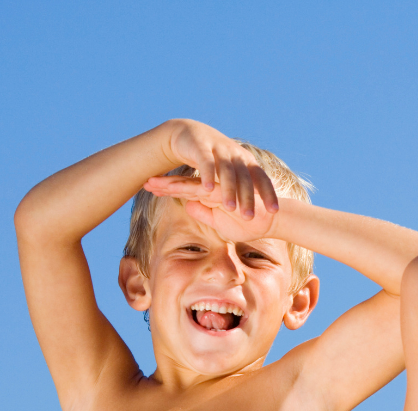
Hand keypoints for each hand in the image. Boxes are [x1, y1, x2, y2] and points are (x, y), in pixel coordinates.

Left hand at [142, 173, 277, 244]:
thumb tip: (188, 206)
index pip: (186, 191)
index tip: (151, 187)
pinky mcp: (222, 192)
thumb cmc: (250, 224)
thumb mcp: (221, 223)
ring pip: (187, 185)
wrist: (274, 220)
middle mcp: (212, 189)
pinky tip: (168, 187)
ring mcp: (216, 189)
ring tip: (149, 183)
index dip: (168, 189)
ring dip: (167, 185)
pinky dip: (183, 189)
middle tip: (143, 180)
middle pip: (182, 184)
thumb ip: (205, 214)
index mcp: (211, 197)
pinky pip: (199, 190)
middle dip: (162, 183)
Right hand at [159, 119, 278, 218]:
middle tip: (249, 217)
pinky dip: (208, 174)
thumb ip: (244, 185)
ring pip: (227, 171)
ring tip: (230, 208)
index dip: (268, 193)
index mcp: (247, 162)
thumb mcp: (232, 172)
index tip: (274, 211)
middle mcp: (236, 155)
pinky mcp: (201, 147)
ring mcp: (220, 149)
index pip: (261, 178)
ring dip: (230, 190)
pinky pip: (206, 162)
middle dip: (248, 198)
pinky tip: (208, 189)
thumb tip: (260, 207)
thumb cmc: (214, 159)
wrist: (188, 134)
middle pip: (245, 178)